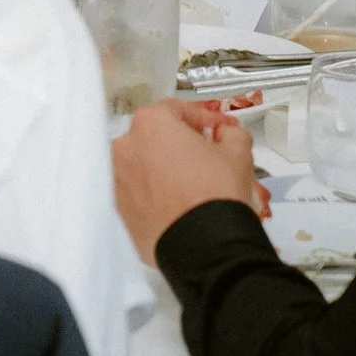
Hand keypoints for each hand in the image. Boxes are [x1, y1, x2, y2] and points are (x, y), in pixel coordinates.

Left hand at [112, 100, 262, 265]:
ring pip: (144, 164)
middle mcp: (126, 146)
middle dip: (181, 144)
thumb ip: (231, 133)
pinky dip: (153, 192)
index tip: (217, 129)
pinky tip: (177, 202)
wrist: (204, 245)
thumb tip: (226, 133)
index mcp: (151, 124)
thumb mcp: (237, 154)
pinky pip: (137, 190)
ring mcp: (117, 176)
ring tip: (193, 184)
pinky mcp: (117, 205)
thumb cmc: (215, 198)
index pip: (177, 110)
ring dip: (166, 168)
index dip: (203, 119)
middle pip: (156, 136)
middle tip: (207, 157)